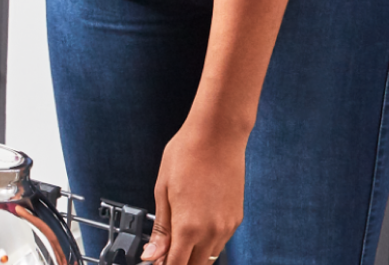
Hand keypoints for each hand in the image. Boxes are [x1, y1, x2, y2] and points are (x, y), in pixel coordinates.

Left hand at [144, 124, 248, 263]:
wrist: (218, 136)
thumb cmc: (186, 155)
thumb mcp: (162, 191)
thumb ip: (160, 228)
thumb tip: (152, 254)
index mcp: (188, 226)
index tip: (155, 263)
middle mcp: (212, 231)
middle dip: (178, 263)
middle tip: (163, 254)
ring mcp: (227, 226)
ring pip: (209, 257)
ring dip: (193, 255)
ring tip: (176, 242)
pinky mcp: (236, 219)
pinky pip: (220, 243)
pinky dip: (206, 244)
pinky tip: (194, 231)